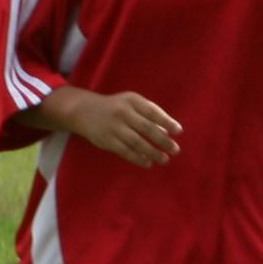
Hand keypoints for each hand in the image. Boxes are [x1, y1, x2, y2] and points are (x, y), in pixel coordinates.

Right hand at [39, 85, 179, 167]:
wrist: (84, 111)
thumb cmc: (115, 107)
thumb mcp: (131, 103)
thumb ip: (149, 113)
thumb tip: (167, 131)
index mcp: (132, 101)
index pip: (152, 111)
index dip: (167, 121)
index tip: (178, 131)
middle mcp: (123, 112)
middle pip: (146, 128)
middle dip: (163, 140)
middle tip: (175, 150)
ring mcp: (113, 127)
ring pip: (137, 142)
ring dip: (152, 152)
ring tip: (164, 159)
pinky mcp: (106, 140)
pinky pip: (125, 151)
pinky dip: (138, 158)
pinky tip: (148, 162)